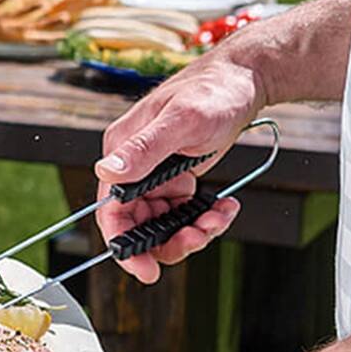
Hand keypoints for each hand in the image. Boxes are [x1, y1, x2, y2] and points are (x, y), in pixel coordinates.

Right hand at [93, 51, 265, 277]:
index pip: (110, 211)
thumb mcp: (182, 122)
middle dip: (170, 239)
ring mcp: (155, 174)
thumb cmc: (213, 92)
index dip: (124, 245)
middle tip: (202, 236)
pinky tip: (225, 206)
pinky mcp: (175, 177)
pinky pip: (182, 213)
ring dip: (192, 230)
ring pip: (162, 224)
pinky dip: (204, 218)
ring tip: (221, 216)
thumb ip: (144, 149)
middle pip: (138, 225)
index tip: (146, 271)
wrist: (244, 80)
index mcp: (122, 151)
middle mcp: (133, 166)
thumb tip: (107, 172)